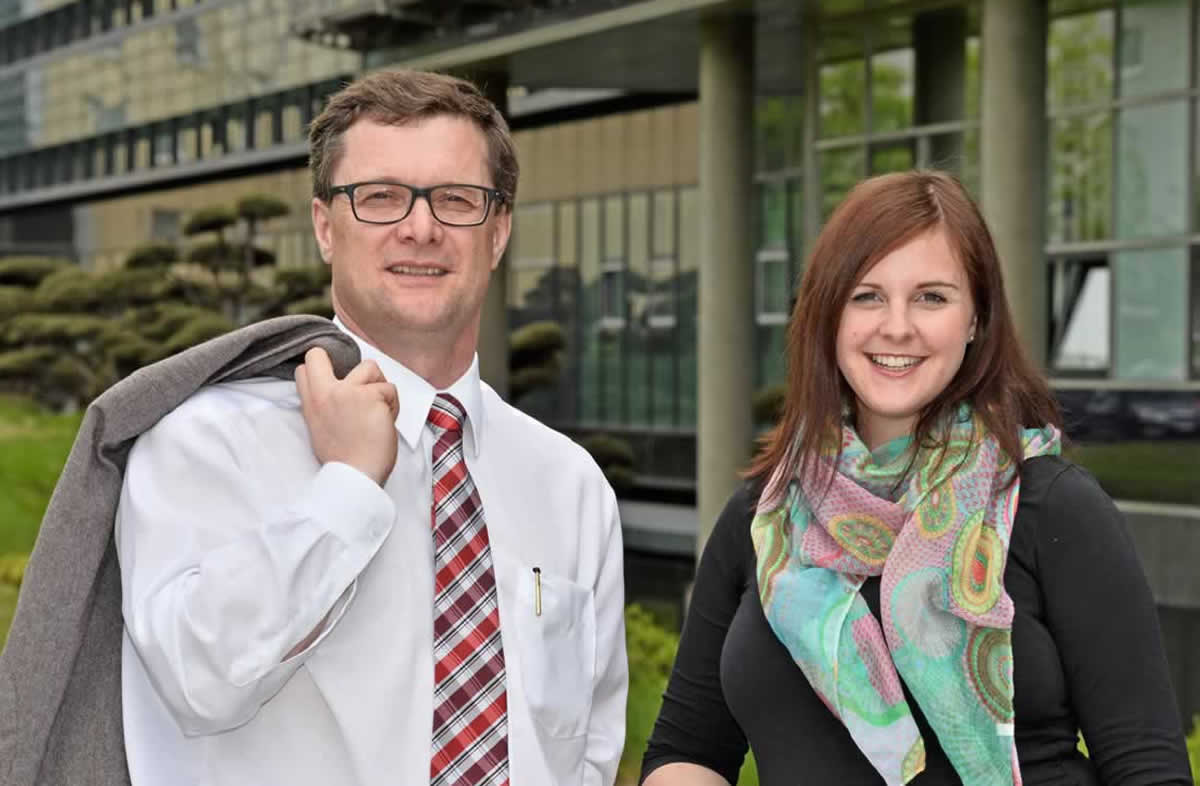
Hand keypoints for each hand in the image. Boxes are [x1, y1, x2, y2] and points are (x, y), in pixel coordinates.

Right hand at [295, 347, 398, 485]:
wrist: (356, 477)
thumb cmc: (344, 459)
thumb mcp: (319, 429)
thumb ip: (323, 406)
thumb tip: (337, 393)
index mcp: (311, 404)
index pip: (305, 368)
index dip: (322, 370)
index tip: (337, 382)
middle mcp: (325, 393)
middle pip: (318, 353)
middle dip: (335, 362)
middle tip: (358, 385)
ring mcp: (348, 391)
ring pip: (370, 367)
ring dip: (379, 386)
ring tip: (378, 410)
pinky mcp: (372, 396)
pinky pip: (390, 389)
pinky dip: (393, 405)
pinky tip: (387, 422)